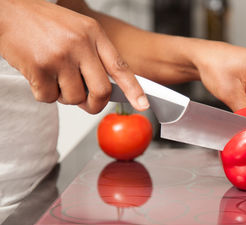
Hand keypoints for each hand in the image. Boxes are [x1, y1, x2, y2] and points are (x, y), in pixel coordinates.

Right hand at [0, 0, 148, 112]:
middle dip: (95, 104)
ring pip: (74, 98)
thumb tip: (104, 89)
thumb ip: (94, 55)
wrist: (7, 9)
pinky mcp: (39, 67)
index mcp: (93, 33)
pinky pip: (49, 98)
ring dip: (64, 96)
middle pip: (101, 91)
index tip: (142, 105)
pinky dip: (44, 94)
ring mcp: (60, 56)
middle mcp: (80, 44)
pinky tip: (38, 76)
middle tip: (88, 104)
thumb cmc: (42, 22)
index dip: (134, 89)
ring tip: (54, 77)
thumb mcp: (77, 30)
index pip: (120, 67)